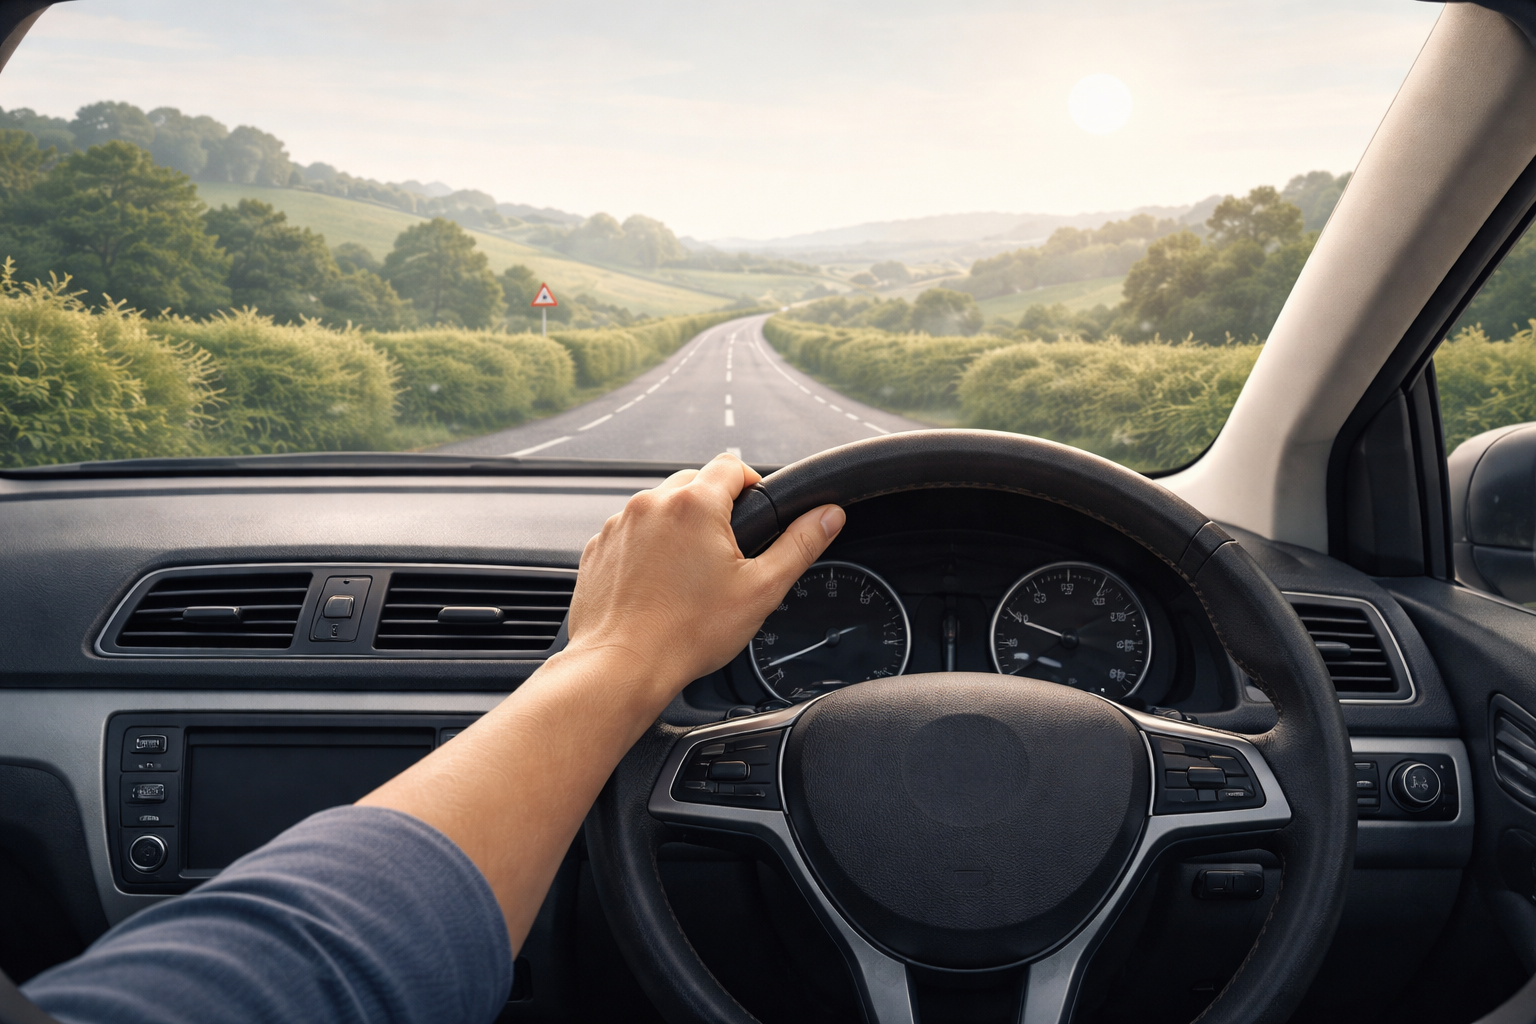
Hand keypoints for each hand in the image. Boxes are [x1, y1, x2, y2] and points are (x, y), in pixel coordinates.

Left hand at [563, 452, 844, 702]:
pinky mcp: (599, 547)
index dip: (752, 485)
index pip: (732, 465)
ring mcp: (619, 524)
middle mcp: (652, 504)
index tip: (756, 515)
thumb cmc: (688, 634)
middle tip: (727, 552)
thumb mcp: (761, 589)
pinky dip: (648, 547)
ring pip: (660, 506)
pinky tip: (660, 584)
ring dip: (680, 526)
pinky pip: (631, 531)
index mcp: (695, 505)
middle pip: (694, 482)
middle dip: (715, 507)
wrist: (623, 665)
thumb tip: (829, 514)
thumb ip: (800, 544)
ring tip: (691, 574)